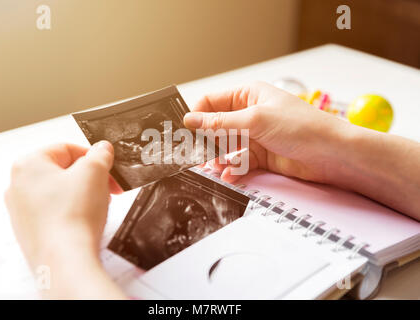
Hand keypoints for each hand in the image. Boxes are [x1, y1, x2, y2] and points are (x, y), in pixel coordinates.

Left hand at [5, 141, 124, 298]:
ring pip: (60, 192)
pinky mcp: (30, 230)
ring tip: (98, 206)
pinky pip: (55, 213)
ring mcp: (21, 210)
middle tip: (107, 188)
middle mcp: (18, 185)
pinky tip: (85, 221)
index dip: (93, 156)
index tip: (108, 166)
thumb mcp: (94, 172)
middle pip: (63, 171)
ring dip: (83, 195)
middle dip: (90, 178)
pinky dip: (72, 213)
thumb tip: (102, 149)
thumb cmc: (73, 214)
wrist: (65, 259)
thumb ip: (100, 154)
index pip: (67, 148)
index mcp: (28, 164)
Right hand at [184, 81, 351, 183]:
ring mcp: (255, 136)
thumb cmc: (302, 127)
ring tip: (217, 167)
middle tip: (197, 155)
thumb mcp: (255, 120)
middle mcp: (250, 115)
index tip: (184, 132)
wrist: (331, 154)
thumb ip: (220, 122)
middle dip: (207, 142)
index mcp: (247, 96)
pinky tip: (230, 175)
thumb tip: (191, 119)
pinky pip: (238, 162)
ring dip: (219, 158)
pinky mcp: (261, 156)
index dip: (197, 115)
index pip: (211, 102)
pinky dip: (233, 169)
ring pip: (226, 148)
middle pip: (216, 127)